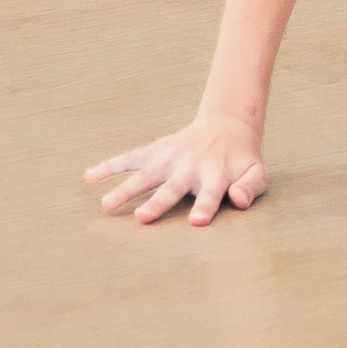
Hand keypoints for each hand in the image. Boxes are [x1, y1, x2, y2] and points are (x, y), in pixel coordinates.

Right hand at [87, 115, 267, 227]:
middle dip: (158, 202)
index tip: (197, 221)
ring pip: (146, 173)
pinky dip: (110, 165)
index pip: (211, 194)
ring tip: (106, 203)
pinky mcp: (156, 150)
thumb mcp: (256, 172)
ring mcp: (170, 157)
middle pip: (172, 187)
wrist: (227, 125)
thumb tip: (237, 200)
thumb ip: (251, 186)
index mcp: (216, 175)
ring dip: (127, 187)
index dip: (205, 207)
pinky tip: (90, 175)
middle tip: (141, 218)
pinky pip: (131, 157)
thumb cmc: (241, 160)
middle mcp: (190, 166)